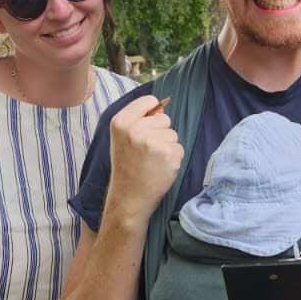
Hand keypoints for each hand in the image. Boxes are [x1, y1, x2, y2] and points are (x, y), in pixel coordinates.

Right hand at [107, 94, 183, 218]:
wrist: (129, 198)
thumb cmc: (127, 167)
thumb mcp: (123, 139)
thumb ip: (139, 120)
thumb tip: (162, 105)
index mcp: (120, 122)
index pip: (149, 101)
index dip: (152, 114)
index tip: (146, 128)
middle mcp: (135, 129)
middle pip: (164, 119)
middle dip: (160, 133)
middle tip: (145, 153)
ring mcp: (153, 142)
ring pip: (173, 134)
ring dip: (167, 147)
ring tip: (152, 162)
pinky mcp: (169, 154)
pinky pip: (179, 148)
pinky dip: (173, 159)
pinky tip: (160, 169)